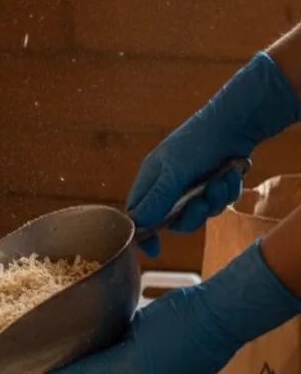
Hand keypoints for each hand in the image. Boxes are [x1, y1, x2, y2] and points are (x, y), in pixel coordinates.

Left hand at [41, 242, 300, 373]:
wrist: (222, 317)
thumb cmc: (180, 309)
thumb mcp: (140, 319)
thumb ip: (121, 334)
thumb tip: (113, 338)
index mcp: (128, 362)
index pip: (86, 372)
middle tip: (103, 361)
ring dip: (133, 371)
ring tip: (146, 346)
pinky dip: (157, 370)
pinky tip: (167, 350)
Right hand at [129, 52, 300, 256]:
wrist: (235, 123)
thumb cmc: (197, 142)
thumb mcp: (173, 172)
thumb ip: (157, 200)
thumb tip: (138, 224)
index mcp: (151, 181)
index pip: (138, 214)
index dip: (144, 233)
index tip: (154, 250)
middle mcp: (169, 186)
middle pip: (173, 220)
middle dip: (190, 216)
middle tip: (200, 205)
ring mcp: (192, 186)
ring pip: (199, 214)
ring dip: (212, 202)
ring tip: (219, 182)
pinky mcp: (213, 185)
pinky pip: (218, 203)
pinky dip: (226, 193)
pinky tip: (229, 176)